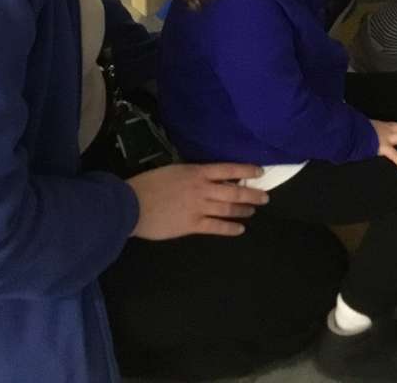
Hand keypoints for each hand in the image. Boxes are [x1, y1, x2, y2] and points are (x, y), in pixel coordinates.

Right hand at [127, 162, 267, 239]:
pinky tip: (239, 229)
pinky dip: (230, 228)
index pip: (228, 168)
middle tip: (265, 197)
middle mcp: (202, 188)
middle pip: (234, 190)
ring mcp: (198, 207)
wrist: (132, 204)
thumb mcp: (173, 170)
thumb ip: (191, 175)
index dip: (246, 169)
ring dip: (243, 209)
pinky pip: (216, 227)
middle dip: (251, 194)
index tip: (260, 171)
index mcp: (196, 172)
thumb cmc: (148, 184)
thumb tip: (206, 178)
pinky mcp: (192, 225)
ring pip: (228, 208)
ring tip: (253, 211)